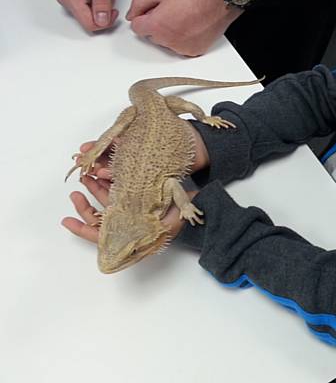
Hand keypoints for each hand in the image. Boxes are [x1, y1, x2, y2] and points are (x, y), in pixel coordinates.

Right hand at [56, 0, 118, 30]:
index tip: (114, 9)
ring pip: (92, 13)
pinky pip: (90, 5)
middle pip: (91, 20)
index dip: (106, 21)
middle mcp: (66, 1)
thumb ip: (102, 1)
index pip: (90, 25)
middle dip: (104, 9)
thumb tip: (102, 21)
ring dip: (102, 3)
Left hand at [61, 141, 198, 243]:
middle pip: (100, 215)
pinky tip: (102, 168)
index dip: (83, 229)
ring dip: (95, 186)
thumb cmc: (182, 217)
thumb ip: (142, 233)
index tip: (67, 220)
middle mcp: (130, 220)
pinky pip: (118, 187)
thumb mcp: (163, 226)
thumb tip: (113, 237)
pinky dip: (109, 178)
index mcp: (132, 232)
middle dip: (85, 203)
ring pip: (106, 198)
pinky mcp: (138, 192)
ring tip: (87, 175)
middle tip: (76, 191)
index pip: (102, 234)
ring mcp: (133, 206)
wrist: (198, 204)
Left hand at [126, 0, 241, 55]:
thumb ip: (139, 3)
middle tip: (171, 12)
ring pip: (167, 43)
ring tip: (184, 18)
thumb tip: (132, 14)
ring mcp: (181, 48)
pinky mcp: (193, 51)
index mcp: (156, 26)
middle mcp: (167, 40)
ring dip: (170, 34)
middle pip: (152, 37)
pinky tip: (191, 27)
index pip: (136, 28)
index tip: (151, 13)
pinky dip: (184, 40)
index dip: (143, 18)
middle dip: (157, 26)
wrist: (216, 2)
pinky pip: (182, 48)